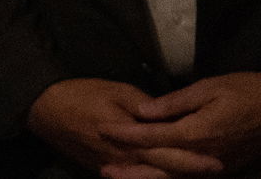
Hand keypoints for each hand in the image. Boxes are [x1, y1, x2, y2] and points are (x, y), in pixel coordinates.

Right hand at [29, 78, 221, 176]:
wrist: (44, 109)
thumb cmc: (81, 94)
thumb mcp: (115, 90)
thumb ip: (145, 106)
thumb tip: (166, 116)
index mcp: (130, 139)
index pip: (168, 153)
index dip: (192, 159)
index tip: (216, 161)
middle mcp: (124, 160)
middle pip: (162, 172)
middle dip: (188, 172)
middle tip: (214, 169)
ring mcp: (113, 168)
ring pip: (147, 178)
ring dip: (170, 177)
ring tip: (192, 174)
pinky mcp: (102, 169)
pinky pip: (131, 177)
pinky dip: (148, 177)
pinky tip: (160, 173)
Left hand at [100, 72, 260, 176]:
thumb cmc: (245, 92)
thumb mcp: (209, 88)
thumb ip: (174, 102)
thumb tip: (142, 110)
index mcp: (198, 133)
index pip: (153, 137)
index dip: (126, 134)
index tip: (101, 128)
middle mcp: (203, 156)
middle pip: (159, 166)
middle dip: (130, 167)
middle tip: (103, 168)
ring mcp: (213, 167)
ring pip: (173, 178)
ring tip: (117, 178)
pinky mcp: (220, 170)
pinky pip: (187, 178)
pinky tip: (150, 177)